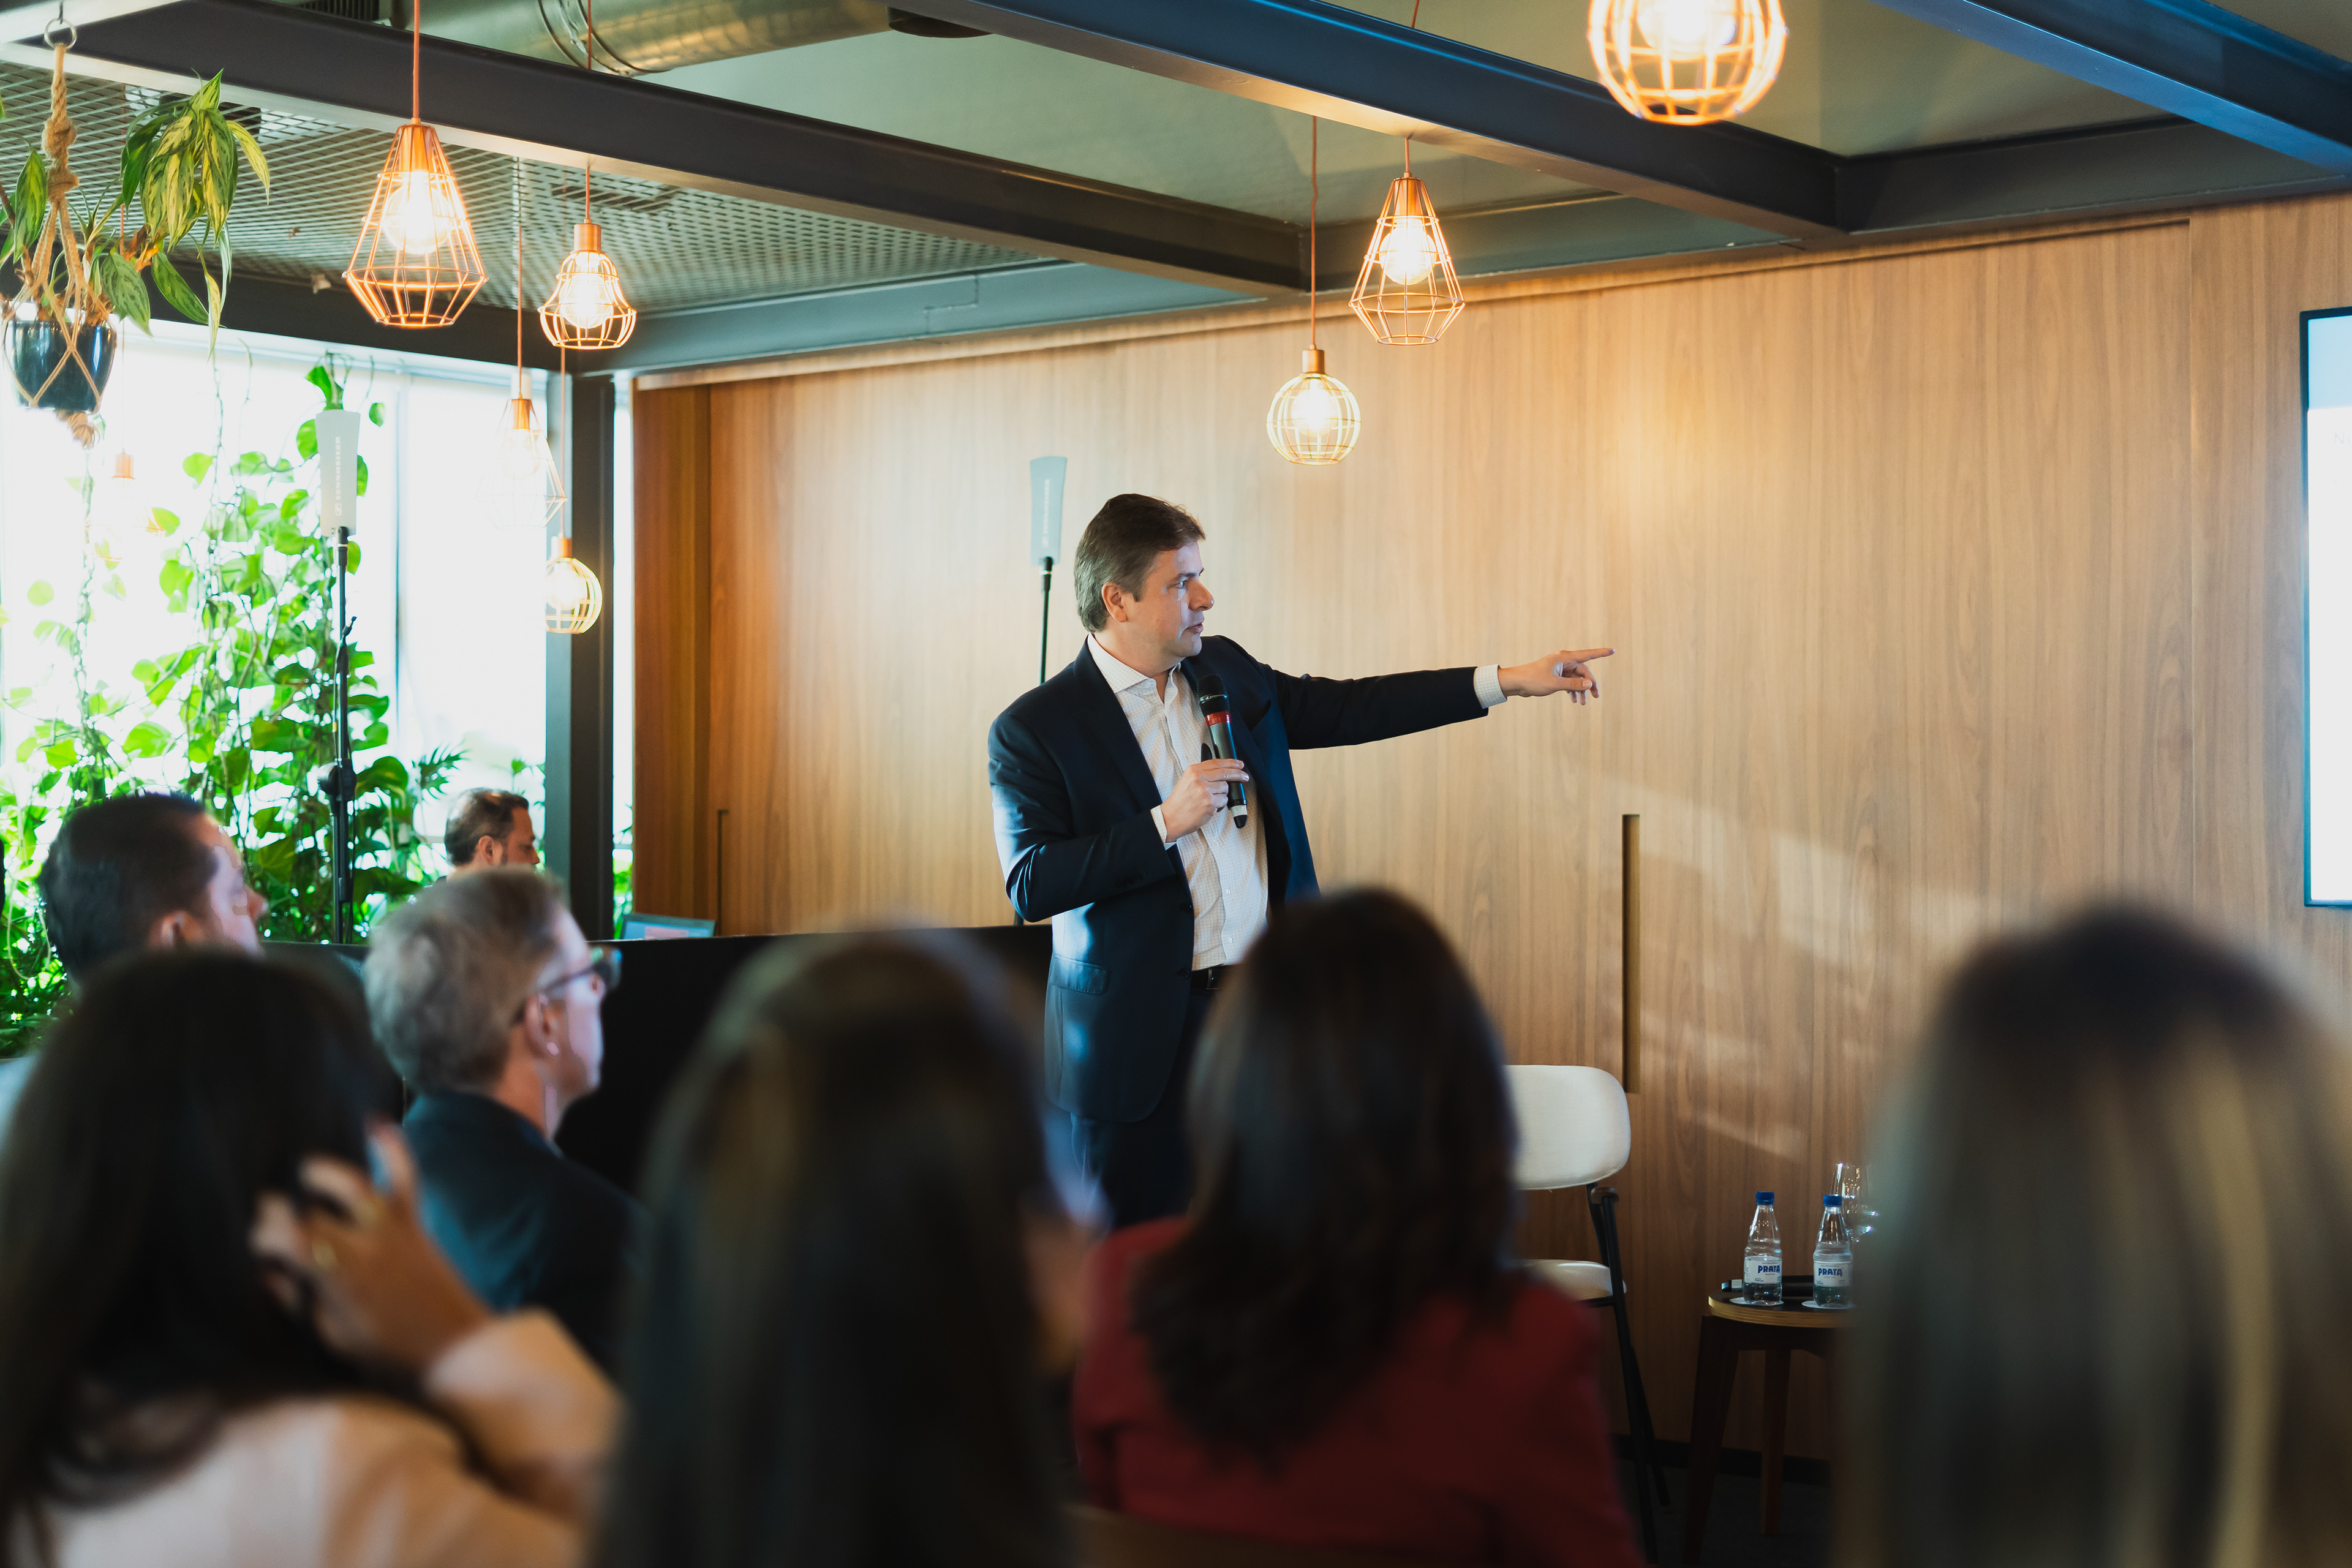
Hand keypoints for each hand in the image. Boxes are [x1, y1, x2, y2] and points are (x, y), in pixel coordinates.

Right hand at [251, 1121, 492, 1376]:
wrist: (457, 1349)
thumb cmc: (391, 1354)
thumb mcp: (334, 1336)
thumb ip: (299, 1301)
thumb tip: (268, 1271)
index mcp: (339, 1277)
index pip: (287, 1240)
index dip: (263, 1236)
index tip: (254, 1242)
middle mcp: (365, 1243)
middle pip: (311, 1212)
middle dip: (279, 1210)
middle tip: (265, 1215)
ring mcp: (393, 1228)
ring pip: (353, 1185)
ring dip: (323, 1174)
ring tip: (303, 1173)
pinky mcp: (415, 1223)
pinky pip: (405, 1179)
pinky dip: (393, 1149)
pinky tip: (376, 1124)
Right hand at [1161, 758, 1249, 839]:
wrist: (1171, 818)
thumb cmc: (1179, 802)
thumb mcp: (1187, 781)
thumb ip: (1203, 775)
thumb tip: (1221, 772)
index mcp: (1193, 771)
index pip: (1216, 763)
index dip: (1231, 763)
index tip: (1239, 764)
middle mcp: (1199, 779)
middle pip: (1225, 773)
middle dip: (1237, 775)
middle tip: (1244, 777)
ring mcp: (1205, 791)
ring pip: (1225, 789)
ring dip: (1221, 796)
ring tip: (1209, 800)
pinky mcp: (1210, 803)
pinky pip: (1223, 801)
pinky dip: (1219, 805)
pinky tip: (1208, 807)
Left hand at [1501, 648, 1613, 704]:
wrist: (1516, 683)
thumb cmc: (1533, 680)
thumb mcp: (1555, 684)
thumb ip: (1573, 684)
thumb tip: (1589, 683)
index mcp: (1564, 658)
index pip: (1587, 654)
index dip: (1601, 653)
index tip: (1613, 650)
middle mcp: (1563, 661)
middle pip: (1584, 671)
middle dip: (1590, 684)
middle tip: (1595, 697)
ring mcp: (1559, 669)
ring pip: (1577, 678)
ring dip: (1581, 690)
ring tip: (1582, 703)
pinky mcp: (1555, 676)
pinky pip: (1569, 682)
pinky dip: (1573, 690)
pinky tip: (1574, 700)